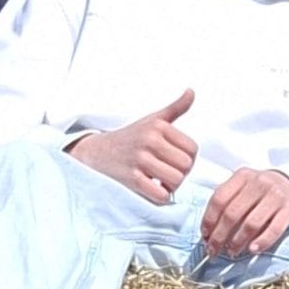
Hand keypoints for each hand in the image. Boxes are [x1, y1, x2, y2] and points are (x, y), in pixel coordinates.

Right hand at [67, 90, 196, 203]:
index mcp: (158, 126)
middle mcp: (149, 140)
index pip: (192, 149)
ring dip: (171, 187)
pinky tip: (152, 189)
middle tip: (167, 173)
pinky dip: (160, 196)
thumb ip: (175, 108)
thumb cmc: (130, 137)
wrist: (96, 152)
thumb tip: (192, 91)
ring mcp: (139, 159)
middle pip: (186, 166)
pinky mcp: (131, 178)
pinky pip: (160, 194)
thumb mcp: (152, 119)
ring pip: (176, 180)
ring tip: (161, 181)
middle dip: (180, 173)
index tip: (174, 160)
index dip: (188, 159)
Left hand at [201, 168, 288, 256]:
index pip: (219, 199)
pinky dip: (261, 242)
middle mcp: (259, 183)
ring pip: (251, 223)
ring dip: (238, 241)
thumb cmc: (260, 191)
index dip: (209, 220)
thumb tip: (208, 234)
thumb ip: (227, 203)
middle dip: (219, 236)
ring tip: (232, 252)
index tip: (205, 236)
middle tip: (214, 250)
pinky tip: (252, 250)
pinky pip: (274, 229)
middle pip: (232, 213)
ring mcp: (275, 196)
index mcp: (242, 176)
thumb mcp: (243, 187)